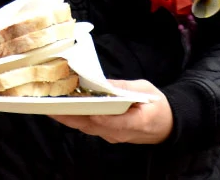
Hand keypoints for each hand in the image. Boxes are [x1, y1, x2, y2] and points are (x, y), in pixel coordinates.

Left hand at [50, 79, 172, 144]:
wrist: (166, 126)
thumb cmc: (158, 106)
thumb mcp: (146, 90)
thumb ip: (125, 88)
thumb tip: (105, 83)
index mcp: (138, 122)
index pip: (115, 123)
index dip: (100, 117)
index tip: (87, 109)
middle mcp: (121, 133)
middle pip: (93, 126)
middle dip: (72, 116)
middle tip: (53, 106)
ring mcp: (113, 136)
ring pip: (88, 128)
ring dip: (70, 118)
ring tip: (53, 105)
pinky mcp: (107, 134)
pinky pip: (89, 127)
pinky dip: (76, 118)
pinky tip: (65, 108)